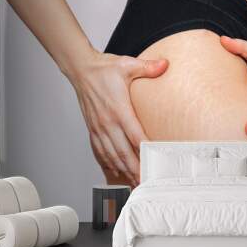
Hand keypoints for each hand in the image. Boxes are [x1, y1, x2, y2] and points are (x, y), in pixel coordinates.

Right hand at [67, 51, 168, 186]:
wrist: (81, 69)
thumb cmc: (104, 69)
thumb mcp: (128, 65)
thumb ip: (147, 67)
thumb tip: (165, 64)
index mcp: (119, 109)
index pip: (135, 135)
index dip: (146, 151)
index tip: (156, 163)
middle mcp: (108, 122)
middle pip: (123, 152)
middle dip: (135, 169)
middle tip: (146, 182)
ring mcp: (99, 127)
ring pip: (111, 154)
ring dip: (123, 170)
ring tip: (134, 182)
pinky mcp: (92, 129)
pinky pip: (99, 150)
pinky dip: (108, 163)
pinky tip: (115, 171)